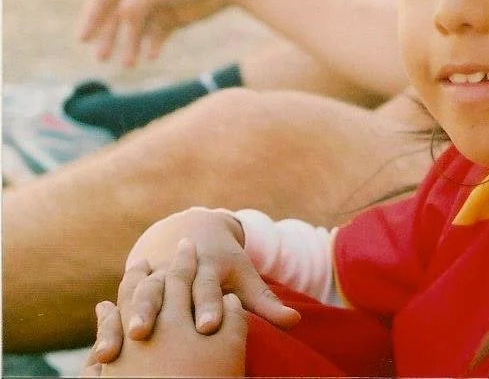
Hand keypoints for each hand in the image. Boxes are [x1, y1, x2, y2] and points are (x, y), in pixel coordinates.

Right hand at [77, 0, 233, 66]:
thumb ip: (136, 4)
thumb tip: (120, 20)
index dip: (90, 18)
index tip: (82, 39)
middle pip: (117, 18)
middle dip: (109, 38)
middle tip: (101, 59)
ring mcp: (157, 5)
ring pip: (136, 30)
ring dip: (131, 46)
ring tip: (129, 65)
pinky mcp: (173, 18)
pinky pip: (156, 36)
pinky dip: (152, 46)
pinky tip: (151, 57)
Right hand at [88, 208, 298, 365]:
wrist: (191, 230)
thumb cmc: (224, 264)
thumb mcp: (245, 280)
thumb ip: (267, 304)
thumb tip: (296, 322)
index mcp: (207, 268)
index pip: (208, 289)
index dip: (208, 307)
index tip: (208, 327)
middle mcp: (176, 269)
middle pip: (164, 291)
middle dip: (153, 311)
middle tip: (146, 334)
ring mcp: (151, 274)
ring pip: (134, 294)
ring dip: (123, 317)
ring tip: (113, 348)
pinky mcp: (132, 282)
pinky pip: (115, 301)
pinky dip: (106, 322)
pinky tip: (100, 350)